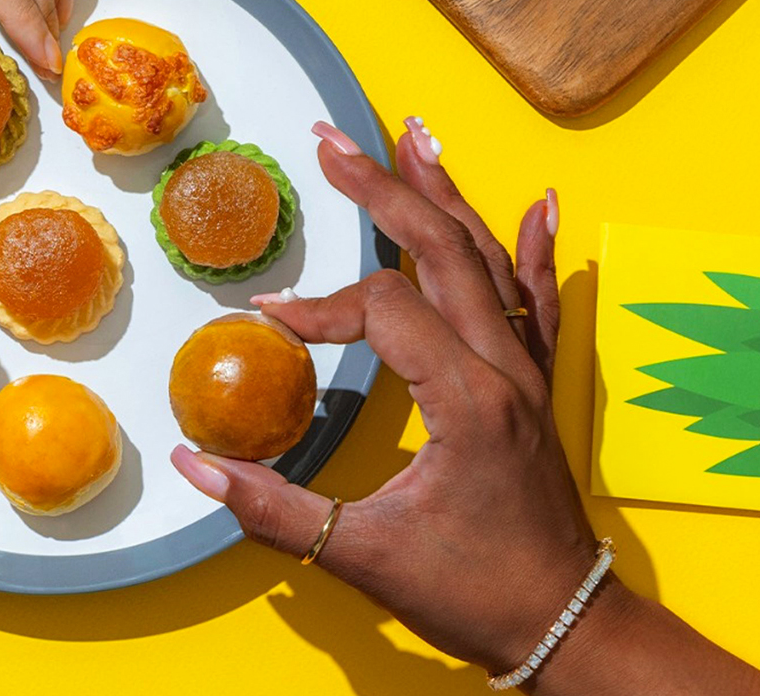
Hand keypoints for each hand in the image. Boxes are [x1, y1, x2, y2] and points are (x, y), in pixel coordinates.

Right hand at [171, 119, 759, 694]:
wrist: (566, 624)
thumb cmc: (475, 592)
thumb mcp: (364, 555)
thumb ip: (273, 508)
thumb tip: (193, 468)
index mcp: (467, 398)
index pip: (383, 309)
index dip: (319, 306)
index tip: (269, 317)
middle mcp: (506, 368)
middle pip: (442, 249)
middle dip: (382, 189)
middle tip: (331, 141)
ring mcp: (530, 372)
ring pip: (489, 258)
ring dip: (447, 193)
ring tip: (413, 134)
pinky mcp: (539, 386)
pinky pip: (538, 299)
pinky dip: (531, 247)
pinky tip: (537, 203)